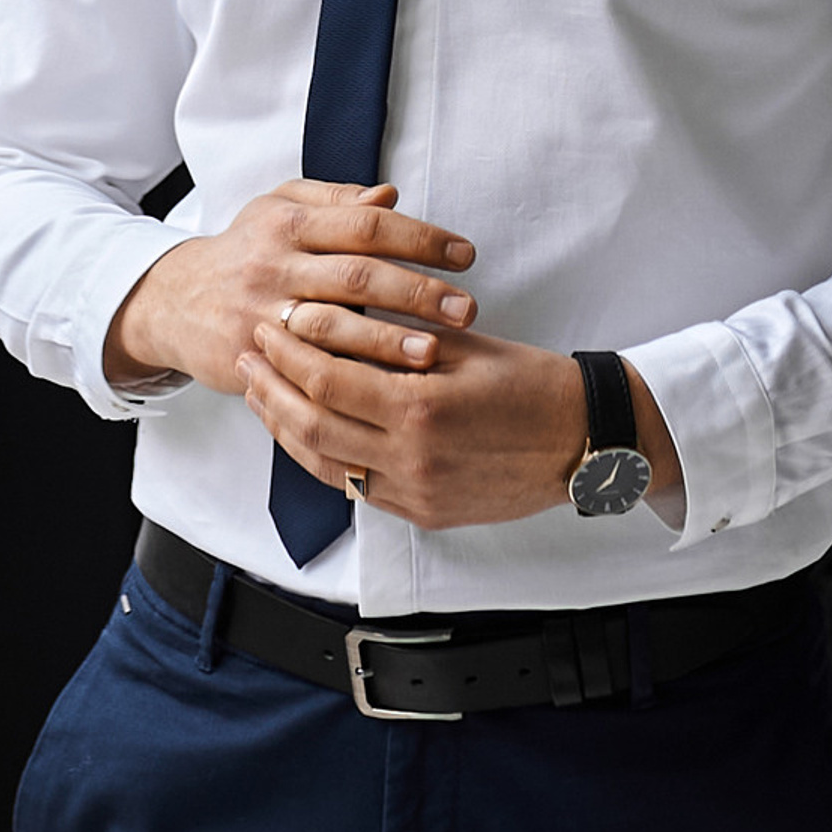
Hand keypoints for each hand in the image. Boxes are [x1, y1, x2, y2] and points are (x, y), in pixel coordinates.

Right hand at [104, 181, 477, 395]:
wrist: (175, 299)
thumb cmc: (245, 250)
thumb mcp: (278, 208)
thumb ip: (336, 201)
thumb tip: (392, 195)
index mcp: (289, 222)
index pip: (365, 224)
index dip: (419, 237)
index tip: (465, 254)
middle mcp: (276, 264)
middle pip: (356, 275)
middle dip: (417, 291)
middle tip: (467, 307)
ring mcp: (263, 313)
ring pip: (334, 327)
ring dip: (388, 340)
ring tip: (435, 352)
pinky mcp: (254, 356)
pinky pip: (308, 370)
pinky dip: (349, 377)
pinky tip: (385, 388)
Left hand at [237, 321, 678, 528]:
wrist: (585, 440)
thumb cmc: (527, 380)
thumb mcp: (459, 343)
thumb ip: (391, 336)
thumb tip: (323, 317)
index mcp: (419, 408)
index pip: (325, 379)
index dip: (287, 351)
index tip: (267, 325)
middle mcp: (412, 458)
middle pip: (311, 425)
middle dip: (270, 388)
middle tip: (246, 357)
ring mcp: (417, 493)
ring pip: (325, 464)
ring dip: (285, 426)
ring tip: (262, 393)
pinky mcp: (425, 513)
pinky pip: (356, 488)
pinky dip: (322, 458)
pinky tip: (305, 431)